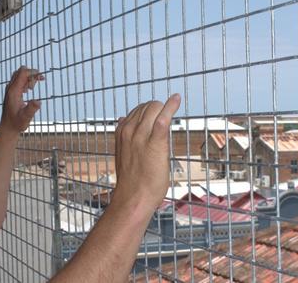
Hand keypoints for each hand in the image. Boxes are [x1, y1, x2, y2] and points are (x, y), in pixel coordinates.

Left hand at [0, 66, 43, 134]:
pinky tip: (29, 90)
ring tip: (32, 89)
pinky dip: (26, 81)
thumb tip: (38, 101)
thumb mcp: (26, 118)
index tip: (42, 78)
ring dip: (29, 78)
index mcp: (13, 91)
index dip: (33, 72)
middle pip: (21, 71)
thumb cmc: (17, 123)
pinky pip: (19, 81)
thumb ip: (31, 109)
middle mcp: (10, 88)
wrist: (8, 127)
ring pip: (20, 75)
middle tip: (36, 85)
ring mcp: (10, 89)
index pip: (22, 73)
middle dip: (31, 74)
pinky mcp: (11, 92)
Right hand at [112, 94, 180, 212]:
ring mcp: (141, 136)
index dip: (149, 113)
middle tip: (167, 119)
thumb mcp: (123, 153)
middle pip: (146, 106)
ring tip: (172, 109)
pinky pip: (163, 118)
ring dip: (165, 108)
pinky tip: (176, 99)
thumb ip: (125, 137)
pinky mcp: (155, 142)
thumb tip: (122, 119)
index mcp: (121, 132)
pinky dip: (170, 106)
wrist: (133, 198)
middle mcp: (129, 130)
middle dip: (158, 109)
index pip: (136, 110)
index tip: (158, 116)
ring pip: (154, 107)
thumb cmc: (131, 180)